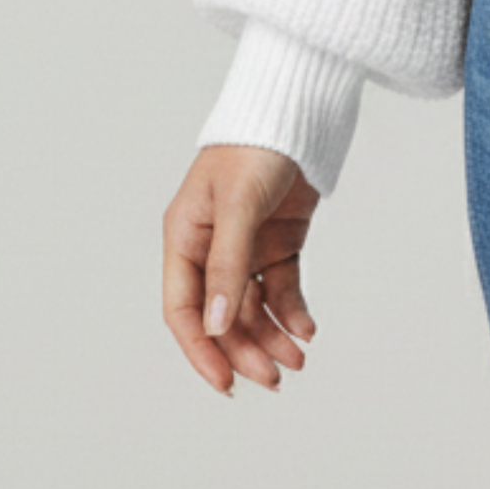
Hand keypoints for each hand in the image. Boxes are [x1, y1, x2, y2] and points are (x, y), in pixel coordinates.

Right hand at [163, 144, 321, 396]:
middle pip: (222, 316)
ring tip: (296, 359)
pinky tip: (306, 329)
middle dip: (246, 349)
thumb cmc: (258, 140)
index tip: (226, 382)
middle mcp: (211, 246)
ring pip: (253, 307)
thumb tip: (216, 323)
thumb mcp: (237, 203)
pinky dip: (292, 311)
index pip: (184, 309)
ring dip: (271, 336)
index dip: (202, 349)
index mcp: (185, 236)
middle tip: (274, 378)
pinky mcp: (279, 239)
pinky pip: (281, 287)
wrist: (301, 107)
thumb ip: (227, 264)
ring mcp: (247, 245)